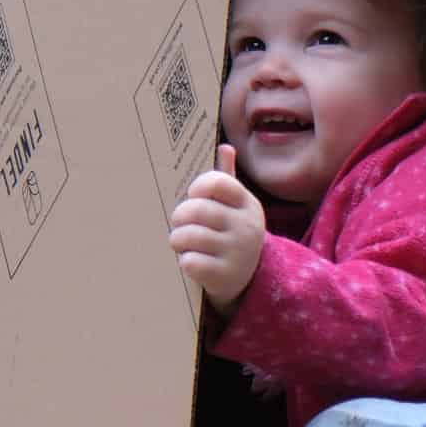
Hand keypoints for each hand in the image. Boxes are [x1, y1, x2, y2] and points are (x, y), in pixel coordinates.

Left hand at [169, 145, 265, 311]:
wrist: (248, 279)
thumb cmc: (232, 235)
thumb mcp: (236, 208)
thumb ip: (227, 180)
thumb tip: (225, 147)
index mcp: (248, 205)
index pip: (218, 182)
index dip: (198, 188)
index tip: (194, 198)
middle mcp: (246, 226)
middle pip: (197, 209)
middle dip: (179, 217)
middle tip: (179, 224)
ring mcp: (237, 252)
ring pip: (189, 236)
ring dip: (177, 240)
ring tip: (181, 243)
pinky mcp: (225, 276)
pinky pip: (190, 262)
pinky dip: (185, 262)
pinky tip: (192, 262)